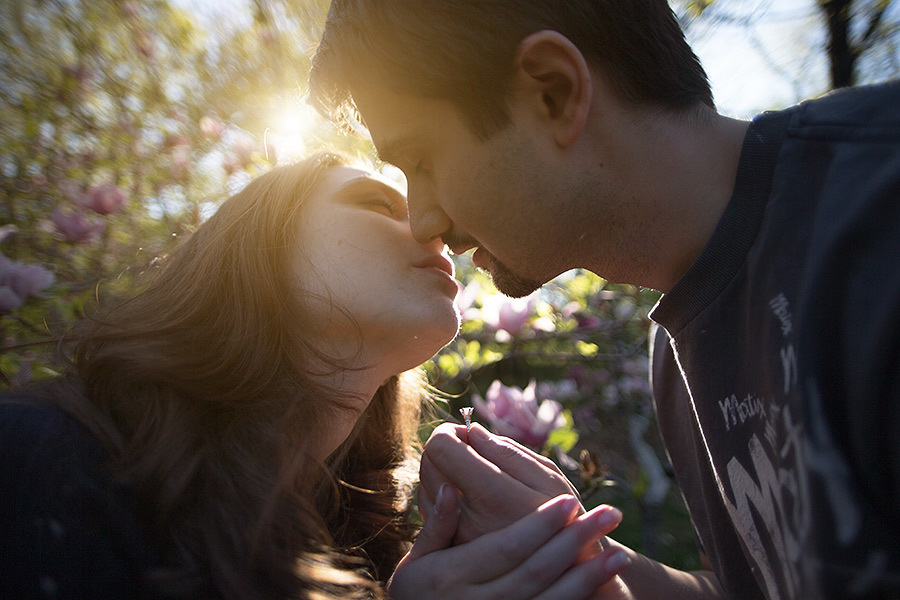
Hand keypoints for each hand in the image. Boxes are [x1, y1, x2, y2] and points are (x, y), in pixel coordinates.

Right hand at [387, 489, 629, 599]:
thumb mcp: (417, 563)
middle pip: (537, 570)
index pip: (507, 548)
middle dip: (577, 542)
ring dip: (590, 578)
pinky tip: (607, 587)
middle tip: (610, 514)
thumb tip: (448, 489)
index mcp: (453, 577)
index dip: (540, 525)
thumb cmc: (418, 595)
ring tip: (621, 555)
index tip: (569, 501)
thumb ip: (435, 528)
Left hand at [419, 422, 582, 542]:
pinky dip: (442, 498)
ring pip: (425, 488)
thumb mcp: (549, 478)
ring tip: (473, 477)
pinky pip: (431, 513)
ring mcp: (456, 539)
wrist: (567, 574)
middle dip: (445, 449)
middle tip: (471, 451)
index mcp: (491, 495)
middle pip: (428, 464)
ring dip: (442, 473)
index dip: (451, 432)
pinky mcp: (452, 551)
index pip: (440, 447)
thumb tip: (473, 432)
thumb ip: (508, 452)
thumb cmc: (567, 519)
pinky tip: (467, 498)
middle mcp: (466, 519)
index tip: (468, 435)